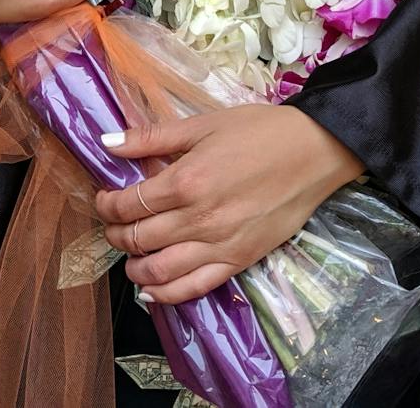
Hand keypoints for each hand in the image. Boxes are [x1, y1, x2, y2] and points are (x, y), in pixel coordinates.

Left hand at [91, 104, 364, 305]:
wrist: (314, 152)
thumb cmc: (260, 131)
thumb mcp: (203, 125)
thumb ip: (152, 137)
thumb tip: (106, 144)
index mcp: (186, 182)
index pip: (129, 204)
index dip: (108, 204)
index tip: (105, 198)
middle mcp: (198, 219)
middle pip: (139, 238)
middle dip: (116, 234)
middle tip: (115, 224)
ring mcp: (219, 245)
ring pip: (159, 271)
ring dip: (134, 267)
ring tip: (131, 256)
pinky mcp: (239, 261)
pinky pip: (194, 288)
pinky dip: (166, 294)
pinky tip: (152, 289)